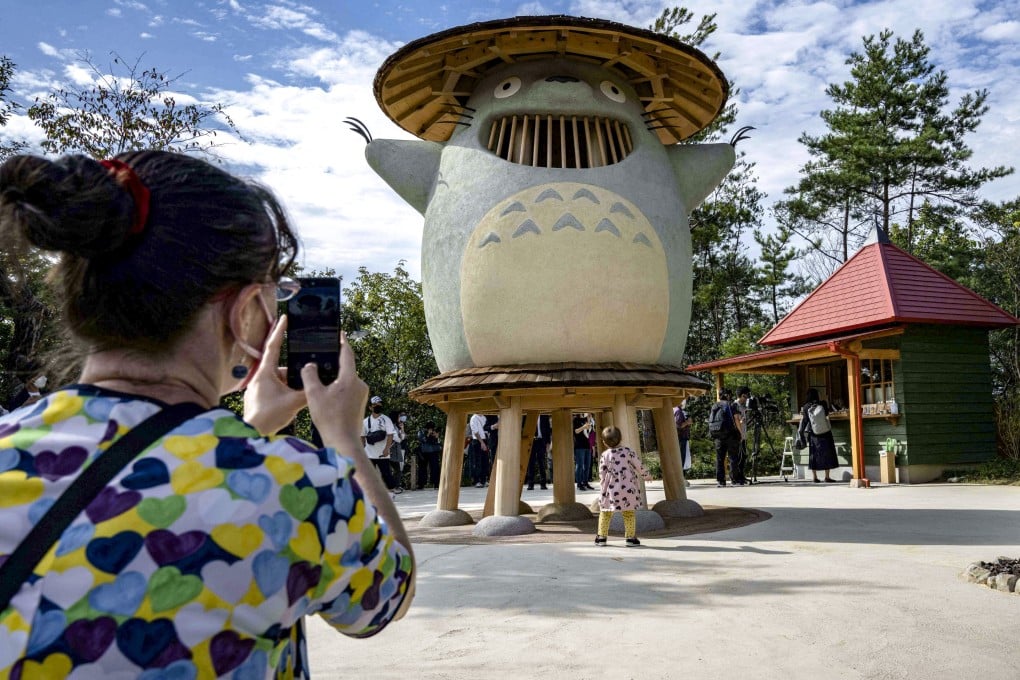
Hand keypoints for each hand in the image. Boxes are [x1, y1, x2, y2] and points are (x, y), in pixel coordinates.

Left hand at [243, 316, 306, 434]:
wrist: (251, 433)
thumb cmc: (268, 416)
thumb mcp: (293, 402)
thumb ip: (307, 391)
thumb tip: (318, 383)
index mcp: (265, 372)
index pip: (273, 346)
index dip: (279, 331)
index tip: (285, 317)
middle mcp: (260, 377)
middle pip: (282, 367)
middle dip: (296, 371)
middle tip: (307, 373)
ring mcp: (259, 387)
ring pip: (281, 380)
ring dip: (291, 386)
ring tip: (300, 396)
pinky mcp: (259, 397)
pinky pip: (276, 389)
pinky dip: (286, 393)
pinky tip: (294, 402)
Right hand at [302, 331, 368, 446]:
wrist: (344, 443)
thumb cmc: (329, 419)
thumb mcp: (314, 394)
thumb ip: (310, 375)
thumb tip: (310, 365)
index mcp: (350, 378)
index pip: (347, 354)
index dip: (343, 342)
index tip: (340, 333)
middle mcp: (360, 384)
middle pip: (346, 368)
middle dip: (334, 364)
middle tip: (321, 358)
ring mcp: (362, 394)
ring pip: (346, 380)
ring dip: (334, 379)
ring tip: (320, 380)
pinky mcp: (360, 404)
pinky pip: (348, 390)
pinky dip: (337, 389)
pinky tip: (326, 396)